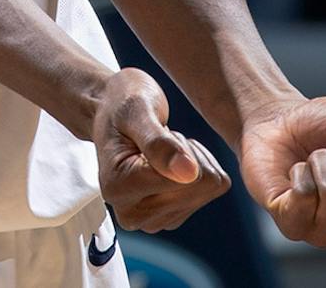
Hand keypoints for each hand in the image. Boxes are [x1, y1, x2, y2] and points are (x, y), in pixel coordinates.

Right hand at [93, 68, 230, 231]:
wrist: (111, 113)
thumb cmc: (120, 106)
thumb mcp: (135, 112)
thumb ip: (157, 143)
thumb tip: (189, 174)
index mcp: (117, 190)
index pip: (185, 179)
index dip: (177, 146)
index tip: (150, 132)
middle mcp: (133, 214)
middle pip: (200, 186)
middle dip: (187, 153)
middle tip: (156, 139)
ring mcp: (155, 219)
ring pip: (209, 188)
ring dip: (192, 159)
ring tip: (159, 148)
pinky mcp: (173, 216)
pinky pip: (214, 188)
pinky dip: (200, 165)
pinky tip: (170, 158)